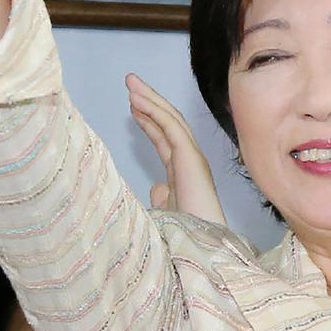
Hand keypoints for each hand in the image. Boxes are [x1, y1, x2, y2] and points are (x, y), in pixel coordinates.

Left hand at [127, 73, 226, 225]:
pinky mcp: (191, 158)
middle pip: (169, 123)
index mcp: (184, 172)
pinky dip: (155, 112)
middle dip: (150, 101)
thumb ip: (163, 197)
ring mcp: (193, 158)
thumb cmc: (184, 235)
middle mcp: (190, 161)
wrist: (199, 247)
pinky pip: (172, 128)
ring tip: (131, 84)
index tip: (133, 107)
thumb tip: (158, 187)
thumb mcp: (167, 212)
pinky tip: (138, 102)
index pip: (165, 139)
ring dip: (151, 100)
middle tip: (130, 83)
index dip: (149, 121)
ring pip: (171, 120)